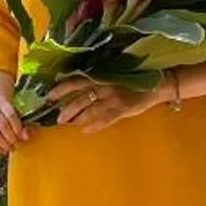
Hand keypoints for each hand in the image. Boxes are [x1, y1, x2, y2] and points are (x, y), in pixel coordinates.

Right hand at [0, 93, 29, 154]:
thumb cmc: (6, 114)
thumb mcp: (16, 115)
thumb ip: (24, 125)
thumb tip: (26, 137)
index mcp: (1, 103)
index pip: (10, 113)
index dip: (17, 125)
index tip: (22, 135)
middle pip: (1, 123)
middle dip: (10, 136)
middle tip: (16, 144)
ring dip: (3, 143)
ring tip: (10, 149)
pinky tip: (2, 150)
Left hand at [47, 76, 169, 134]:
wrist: (156, 83)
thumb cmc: (132, 78)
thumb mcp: (112, 74)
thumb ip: (96, 79)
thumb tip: (76, 87)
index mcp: (100, 76)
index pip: (75, 81)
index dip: (61, 89)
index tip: (49, 96)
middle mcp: (104, 86)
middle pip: (79, 99)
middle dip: (67, 109)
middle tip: (58, 117)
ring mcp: (113, 98)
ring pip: (90, 111)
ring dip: (77, 119)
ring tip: (69, 124)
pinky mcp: (123, 109)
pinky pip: (105, 120)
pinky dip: (94, 126)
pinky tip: (85, 131)